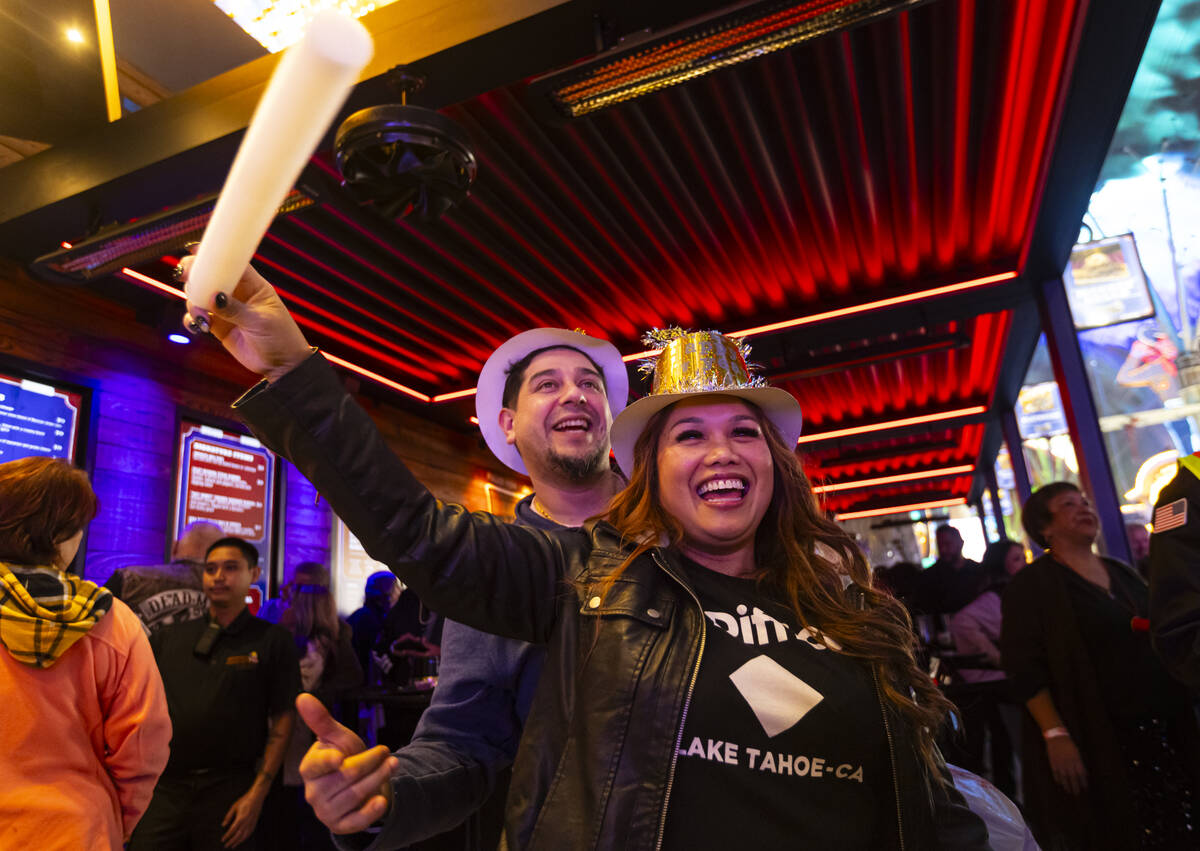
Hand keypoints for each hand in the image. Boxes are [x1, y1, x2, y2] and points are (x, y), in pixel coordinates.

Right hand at [178, 255, 312, 381]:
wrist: (281, 365)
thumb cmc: (281, 338)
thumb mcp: (260, 322)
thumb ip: (236, 309)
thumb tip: (213, 297)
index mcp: (253, 285)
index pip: (232, 263)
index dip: (214, 255)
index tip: (194, 251)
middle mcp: (237, 293)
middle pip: (210, 276)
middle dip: (194, 275)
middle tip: (183, 277)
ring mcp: (226, 308)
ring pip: (199, 296)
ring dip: (193, 303)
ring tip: (204, 318)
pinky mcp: (218, 325)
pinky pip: (197, 317)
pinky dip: (192, 320)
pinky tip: (198, 327)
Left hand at [220, 786, 265, 847]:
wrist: (256, 797)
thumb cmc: (245, 800)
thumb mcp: (234, 806)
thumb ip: (228, 816)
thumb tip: (223, 825)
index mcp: (241, 818)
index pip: (232, 830)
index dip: (227, 836)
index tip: (223, 840)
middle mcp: (246, 822)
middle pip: (238, 835)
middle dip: (232, 841)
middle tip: (226, 845)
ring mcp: (251, 823)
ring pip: (245, 835)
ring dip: (238, 841)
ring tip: (233, 845)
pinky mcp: (255, 822)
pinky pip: (250, 833)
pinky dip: (245, 838)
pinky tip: (242, 840)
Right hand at [297, 692, 397, 833]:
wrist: (357, 783)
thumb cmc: (344, 756)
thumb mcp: (337, 737)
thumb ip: (321, 720)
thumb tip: (302, 696)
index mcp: (309, 768)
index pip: (316, 765)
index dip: (328, 761)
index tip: (340, 757)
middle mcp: (313, 792)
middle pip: (345, 776)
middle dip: (370, 762)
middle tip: (386, 751)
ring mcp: (325, 811)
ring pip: (355, 795)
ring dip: (378, 778)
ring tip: (392, 764)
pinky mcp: (340, 825)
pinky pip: (355, 822)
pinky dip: (370, 812)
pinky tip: (381, 800)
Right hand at [1046, 735, 1086, 794]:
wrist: (1056, 737)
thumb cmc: (1069, 745)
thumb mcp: (1077, 753)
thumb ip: (1080, 764)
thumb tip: (1085, 774)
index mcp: (1076, 760)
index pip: (1081, 774)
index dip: (1083, 782)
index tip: (1085, 788)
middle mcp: (1069, 763)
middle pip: (1073, 778)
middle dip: (1075, 786)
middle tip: (1076, 793)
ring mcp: (1060, 763)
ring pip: (1064, 777)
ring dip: (1066, 785)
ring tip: (1068, 791)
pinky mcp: (1053, 763)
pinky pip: (1055, 773)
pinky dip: (1058, 779)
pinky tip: (1059, 783)